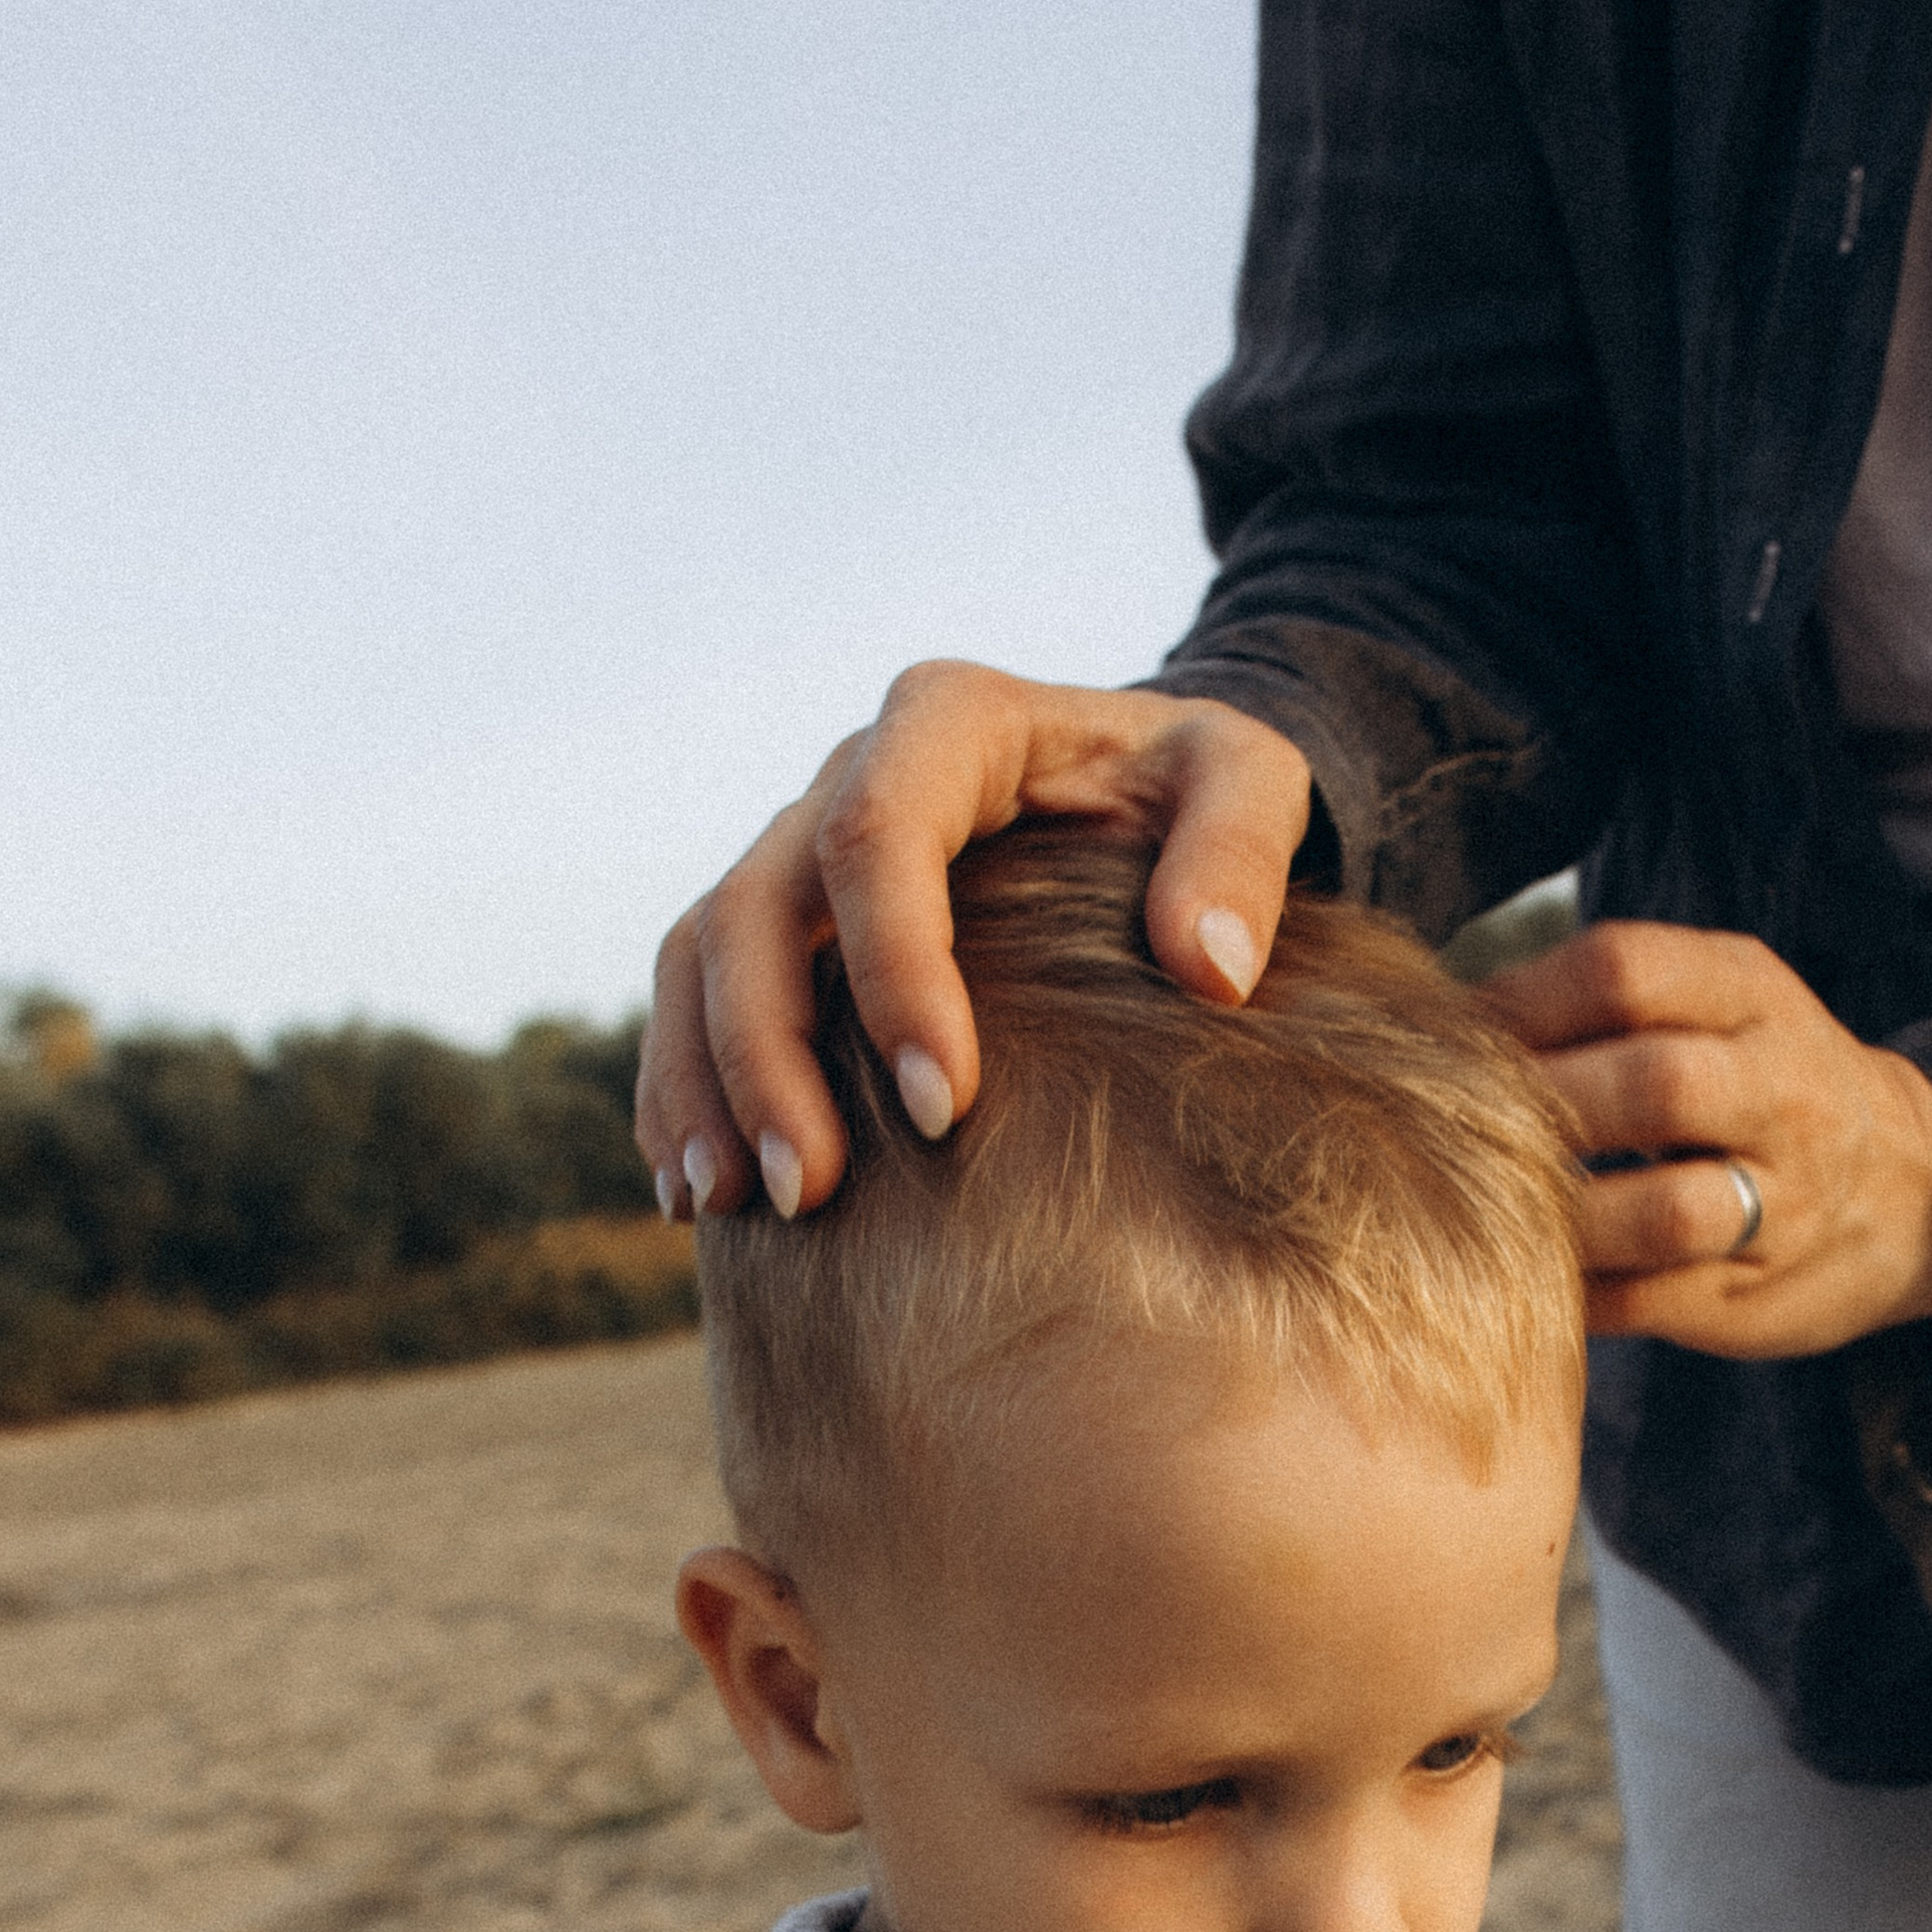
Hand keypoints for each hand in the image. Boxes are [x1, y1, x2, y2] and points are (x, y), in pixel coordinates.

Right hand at [634, 661, 1313, 1218]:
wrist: (1138, 791)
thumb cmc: (1191, 793)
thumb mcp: (1251, 779)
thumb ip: (1239, 848)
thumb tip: (1209, 968)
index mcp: (951, 724)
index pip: (882, 836)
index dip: (895, 973)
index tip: (949, 1109)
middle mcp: (847, 775)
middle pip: (758, 906)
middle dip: (769, 1055)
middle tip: (812, 1190)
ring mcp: (796, 848)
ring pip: (699, 954)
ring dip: (703, 1084)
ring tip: (731, 1207)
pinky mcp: (779, 922)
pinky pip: (690, 998)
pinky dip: (681, 1094)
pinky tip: (699, 1204)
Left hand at [1482, 921, 1931, 1356]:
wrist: (1915, 1189)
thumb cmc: (1758, 1084)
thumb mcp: (1717, 1003)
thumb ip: (1606, 998)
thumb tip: (1441, 1012)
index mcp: (1752, 994)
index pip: (1627, 970)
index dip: (1524, 1002)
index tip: (1457, 1035)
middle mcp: (1782, 1089)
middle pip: (1653, 1086)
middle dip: (1543, 1108)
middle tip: (1461, 1125)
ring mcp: (1784, 1200)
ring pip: (1664, 1210)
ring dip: (1561, 1214)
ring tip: (1493, 1202)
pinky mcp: (1755, 1291)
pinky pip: (1646, 1298)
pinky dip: (1569, 1287)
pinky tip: (1523, 1265)